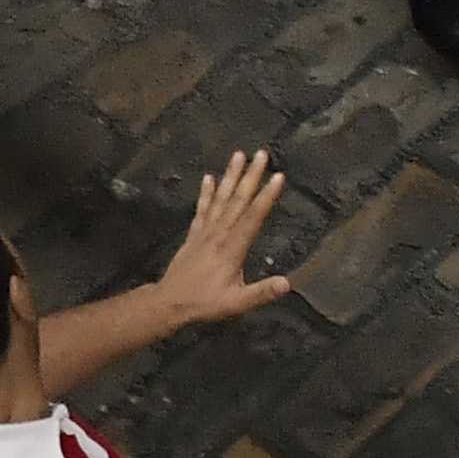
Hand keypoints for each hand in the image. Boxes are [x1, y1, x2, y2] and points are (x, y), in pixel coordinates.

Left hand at [151, 148, 296, 326]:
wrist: (170, 301)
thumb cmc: (206, 303)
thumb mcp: (237, 303)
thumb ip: (262, 292)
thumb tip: (288, 283)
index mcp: (232, 248)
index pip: (253, 217)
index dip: (266, 196)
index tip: (279, 176)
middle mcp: (218, 234)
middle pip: (238, 200)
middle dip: (251, 176)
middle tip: (262, 154)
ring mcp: (204, 231)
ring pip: (220, 198)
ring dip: (230, 176)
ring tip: (238, 155)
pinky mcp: (193, 233)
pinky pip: (201, 208)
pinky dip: (205, 192)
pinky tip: (208, 177)